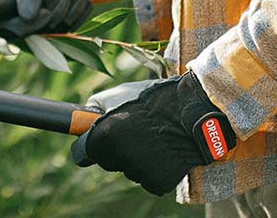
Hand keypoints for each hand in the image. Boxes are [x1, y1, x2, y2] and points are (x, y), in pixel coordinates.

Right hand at [0, 0, 89, 37]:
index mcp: (2, 4)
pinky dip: (81, 5)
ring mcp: (42, 22)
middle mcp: (20, 18)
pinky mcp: (61, 23)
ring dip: (71, 2)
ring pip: (61, 28)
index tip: (46, 12)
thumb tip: (27, 18)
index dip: (26, 27)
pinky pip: (77, 24)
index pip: (7, 30)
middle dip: (56, 6)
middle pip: (40, 31)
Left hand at [71, 72, 236, 195]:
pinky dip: (155, 168)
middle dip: (117, 149)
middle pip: (108, 161)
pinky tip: (164, 151)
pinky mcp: (157, 182)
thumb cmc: (155, 100)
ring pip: (129, 169)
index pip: (83, 153)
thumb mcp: (120, 94)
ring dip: (137, 157)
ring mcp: (138, 172)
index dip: (91, 144)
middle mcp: (117, 158)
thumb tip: (83, 119)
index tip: (96, 141)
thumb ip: (96, 107)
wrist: (194, 111)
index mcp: (103, 137)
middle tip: (136, 131)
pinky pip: (148, 179)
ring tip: (154, 136)